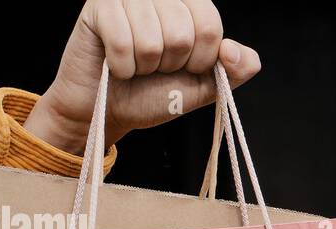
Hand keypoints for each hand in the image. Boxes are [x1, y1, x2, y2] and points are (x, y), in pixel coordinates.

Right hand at [23, 0, 260, 154]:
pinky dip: (121, 66)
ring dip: (144, 67)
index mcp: (189, 4)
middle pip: (181, 34)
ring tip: (136, 65)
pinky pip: (121, 42)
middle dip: (170, 65)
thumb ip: (234, 71)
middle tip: (155, 67)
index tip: (185, 67)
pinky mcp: (99, 7)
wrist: (109, 109)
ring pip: (151, 41)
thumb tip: (236, 52)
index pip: (209, 25)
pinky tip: (116, 65)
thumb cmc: (153, 93)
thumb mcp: (204, 85)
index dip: (201, 59)